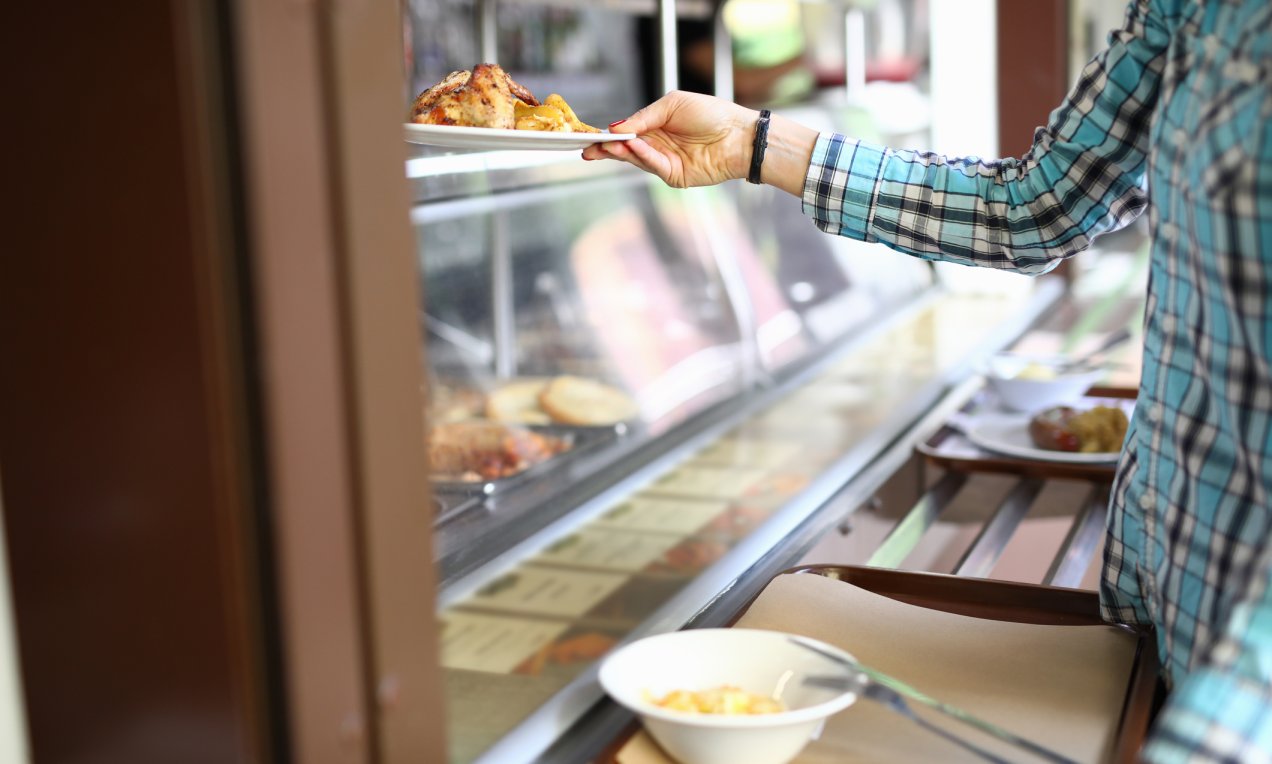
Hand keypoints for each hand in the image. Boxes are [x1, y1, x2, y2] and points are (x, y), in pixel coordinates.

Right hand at [582, 91, 757, 188]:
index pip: (626, 133)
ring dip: (621, 151)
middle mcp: (658, 146)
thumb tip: (617, 127)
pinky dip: (643, 155)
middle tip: (588, 148)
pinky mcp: (675, 176)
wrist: (739, 135)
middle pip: (625, 150)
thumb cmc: (712, 114)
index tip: (589, 136)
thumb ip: (644, 117)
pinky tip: (635, 146)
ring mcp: (665, 162)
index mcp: (656, 126)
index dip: (608, 135)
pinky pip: (653, 165)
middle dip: (606, 149)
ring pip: (636, 159)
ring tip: (607, 144)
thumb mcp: (673, 105)